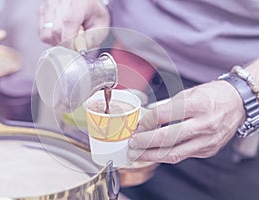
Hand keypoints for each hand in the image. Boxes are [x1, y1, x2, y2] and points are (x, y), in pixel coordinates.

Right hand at [38, 0, 109, 48]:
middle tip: (76, 44)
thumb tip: (79, 50)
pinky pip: (43, 34)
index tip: (76, 51)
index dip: (70, 42)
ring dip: (58, 42)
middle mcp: (61, 1)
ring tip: (69, 37)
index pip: (68, 23)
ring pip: (47, 34)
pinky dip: (52, 39)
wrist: (88, 4)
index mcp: (78, 2)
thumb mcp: (101, 26)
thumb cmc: (94, 14)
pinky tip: (62, 33)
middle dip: (66, 44)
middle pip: (56, 31)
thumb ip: (91, 39)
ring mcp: (49, 6)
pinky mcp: (43, 12)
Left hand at [128, 81, 245, 163]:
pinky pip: (182, 156)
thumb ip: (167, 107)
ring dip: (151, 155)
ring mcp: (207, 140)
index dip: (147, 122)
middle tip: (132, 143)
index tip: (138, 125)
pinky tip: (155, 152)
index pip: (164, 115)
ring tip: (138, 154)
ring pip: (174, 153)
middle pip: (167, 138)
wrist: (237, 104)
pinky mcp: (208, 150)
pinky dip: (166, 155)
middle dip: (145, 142)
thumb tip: (146, 120)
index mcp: (198, 104)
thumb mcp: (188, 93)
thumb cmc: (212, 96)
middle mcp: (204, 124)